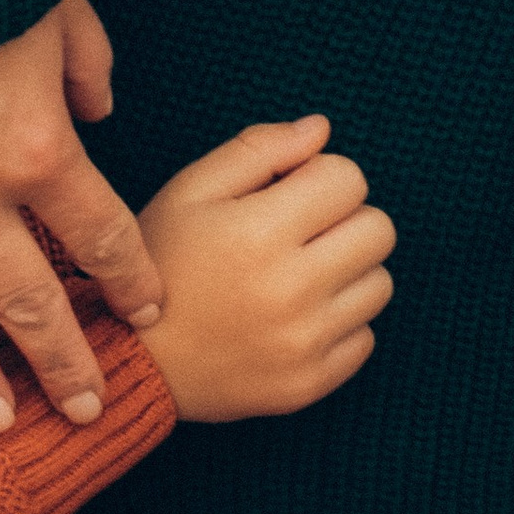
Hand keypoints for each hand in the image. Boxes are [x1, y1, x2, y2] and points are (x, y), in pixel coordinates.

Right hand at [137, 119, 394, 420]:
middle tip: (301, 233)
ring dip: (349, 271)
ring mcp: (304, 343)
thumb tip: (322, 129)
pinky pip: (366, 337)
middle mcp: (290, 289)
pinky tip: (297, 317)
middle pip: (379, 229)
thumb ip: (258, 148)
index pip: (349, 179)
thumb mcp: (191, 191)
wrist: (133, 364)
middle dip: (346, 219)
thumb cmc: (161, 265)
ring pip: (379, 283)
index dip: (321, 176)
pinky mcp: (310, 384)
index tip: (290, 194)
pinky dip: (341, 323)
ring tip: (300, 275)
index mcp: (259, 232)